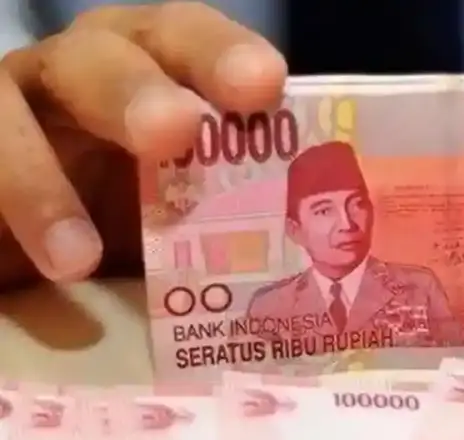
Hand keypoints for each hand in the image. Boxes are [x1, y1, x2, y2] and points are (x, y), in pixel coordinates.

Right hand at [0, 2, 285, 288]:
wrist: (41, 246)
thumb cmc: (138, 218)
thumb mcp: (194, 209)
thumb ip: (241, 207)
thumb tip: (323, 244)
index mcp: (152, 69)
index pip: (188, 39)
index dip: (221, 54)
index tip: (263, 86)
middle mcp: (80, 71)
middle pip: (103, 54)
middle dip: (135, 90)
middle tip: (172, 132)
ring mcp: (11, 105)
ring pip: (5, 104)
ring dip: (37, 178)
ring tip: (78, 258)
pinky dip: (3, 208)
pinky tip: (38, 267)